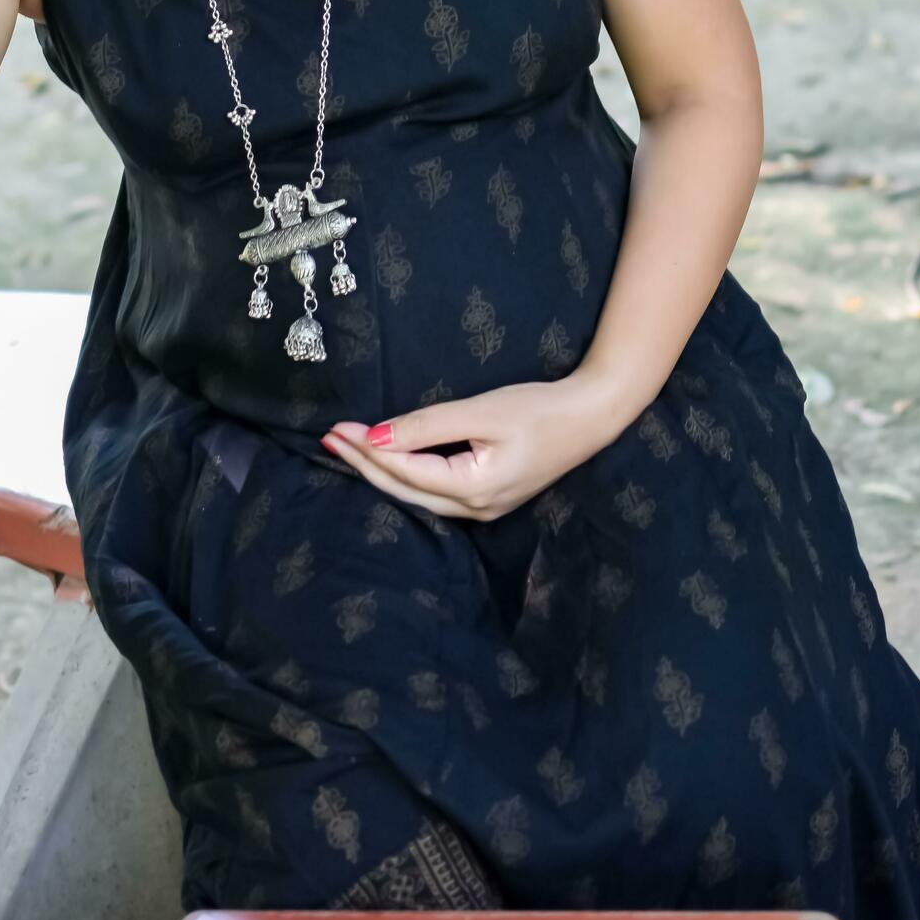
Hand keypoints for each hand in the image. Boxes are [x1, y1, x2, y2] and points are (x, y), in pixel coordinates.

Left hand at [321, 371, 627, 520]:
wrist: (592, 417)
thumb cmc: (540, 409)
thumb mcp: (480, 411)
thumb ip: (426, 425)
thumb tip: (376, 438)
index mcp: (472, 489)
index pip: (404, 472)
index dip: (365, 451)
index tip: (335, 429)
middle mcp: (474, 510)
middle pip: (403, 491)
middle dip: (363, 465)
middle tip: (328, 439)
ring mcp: (482, 510)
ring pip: (417, 497)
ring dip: (380, 472)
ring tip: (347, 450)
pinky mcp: (488, 499)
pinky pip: (434, 494)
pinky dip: (406, 476)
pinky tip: (388, 463)